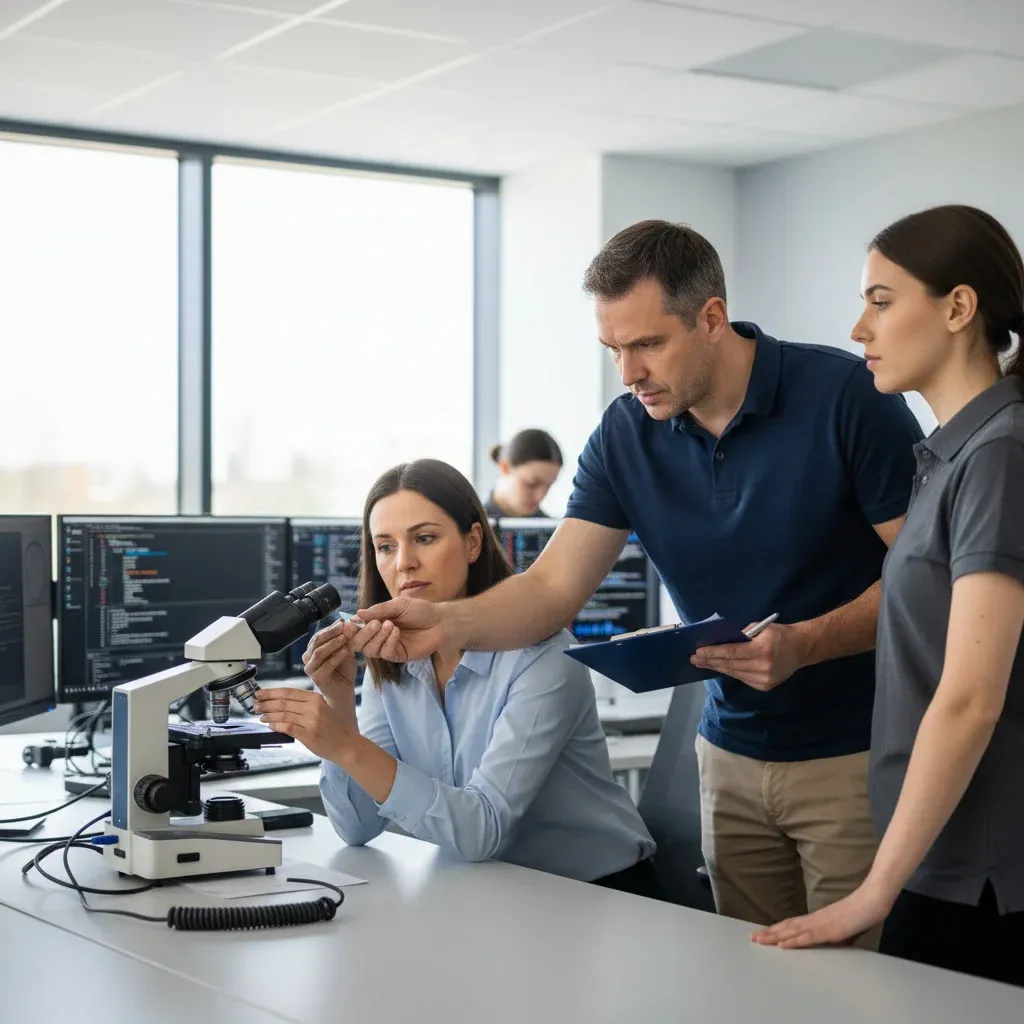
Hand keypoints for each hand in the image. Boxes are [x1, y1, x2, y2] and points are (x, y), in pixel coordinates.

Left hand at [254, 687, 353, 763]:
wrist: (346, 744)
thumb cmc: (333, 728)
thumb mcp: (321, 709)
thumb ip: (304, 705)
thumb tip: (280, 703)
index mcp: (315, 698)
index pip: (288, 692)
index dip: (271, 692)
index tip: (260, 693)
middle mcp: (313, 707)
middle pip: (284, 702)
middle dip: (266, 703)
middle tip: (255, 705)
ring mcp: (311, 721)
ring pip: (284, 714)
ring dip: (269, 715)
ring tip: (261, 716)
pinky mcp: (309, 735)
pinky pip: (288, 727)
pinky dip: (277, 725)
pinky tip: (270, 725)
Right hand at [302, 620, 360, 703]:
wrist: (345, 691)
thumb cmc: (344, 670)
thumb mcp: (346, 650)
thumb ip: (345, 639)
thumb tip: (346, 622)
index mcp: (313, 649)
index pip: (319, 635)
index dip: (331, 627)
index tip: (343, 620)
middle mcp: (308, 658)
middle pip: (317, 641)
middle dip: (331, 633)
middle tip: (343, 626)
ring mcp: (310, 669)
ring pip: (319, 652)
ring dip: (333, 643)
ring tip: (345, 638)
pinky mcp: (316, 679)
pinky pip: (325, 665)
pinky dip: (335, 657)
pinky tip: (346, 651)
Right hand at [355, 596, 446, 662]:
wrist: (440, 620)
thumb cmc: (420, 610)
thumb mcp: (398, 605)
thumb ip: (378, 611)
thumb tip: (357, 614)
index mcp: (375, 622)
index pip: (355, 629)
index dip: (350, 629)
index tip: (350, 623)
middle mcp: (378, 636)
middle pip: (358, 644)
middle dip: (363, 634)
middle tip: (374, 623)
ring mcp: (387, 647)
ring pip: (370, 651)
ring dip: (377, 638)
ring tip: (390, 624)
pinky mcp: (398, 655)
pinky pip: (386, 653)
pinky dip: (389, 642)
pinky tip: (397, 632)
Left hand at [691, 623, 806, 691]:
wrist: (801, 648)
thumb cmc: (779, 634)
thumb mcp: (760, 628)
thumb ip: (741, 636)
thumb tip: (719, 642)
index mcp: (762, 650)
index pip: (730, 653)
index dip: (712, 653)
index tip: (698, 651)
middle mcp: (763, 667)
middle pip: (729, 665)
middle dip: (710, 661)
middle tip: (694, 659)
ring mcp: (764, 679)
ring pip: (734, 673)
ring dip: (717, 668)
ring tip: (703, 663)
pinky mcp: (765, 686)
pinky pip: (742, 678)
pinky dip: (730, 672)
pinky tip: (719, 668)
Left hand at [750, 880, 895, 948]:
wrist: (872, 899)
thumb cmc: (861, 910)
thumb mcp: (843, 924)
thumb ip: (831, 929)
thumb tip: (826, 938)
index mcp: (817, 918)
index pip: (792, 924)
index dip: (776, 929)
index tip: (763, 933)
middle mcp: (815, 919)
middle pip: (787, 926)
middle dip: (769, 933)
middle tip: (752, 938)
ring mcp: (821, 924)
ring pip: (793, 931)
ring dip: (775, 937)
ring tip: (760, 940)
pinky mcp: (830, 929)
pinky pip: (808, 937)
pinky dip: (794, 941)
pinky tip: (782, 944)